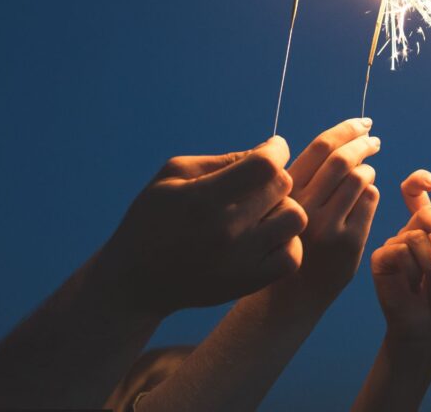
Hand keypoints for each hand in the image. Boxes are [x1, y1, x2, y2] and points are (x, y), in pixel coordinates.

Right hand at [98, 136, 307, 315]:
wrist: (135, 282)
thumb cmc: (153, 219)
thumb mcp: (172, 176)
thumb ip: (222, 160)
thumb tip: (267, 151)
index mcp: (203, 198)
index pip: (265, 165)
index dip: (275, 149)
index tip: (272, 148)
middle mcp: (226, 229)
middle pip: (282, 186)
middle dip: (274, 177)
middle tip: (258, 184)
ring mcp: (241, 259)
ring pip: (295, 218)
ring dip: (283, 208)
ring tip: (263, 211)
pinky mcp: (250, 282)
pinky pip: (293, 255)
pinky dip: (287, 242)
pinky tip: (267, 237)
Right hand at [282, 118, 381, 304]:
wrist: (294, 292)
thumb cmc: (294, 237)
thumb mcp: (289, 204)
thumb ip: (307, 176)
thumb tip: (341, 138)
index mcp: (286, 191)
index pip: (320, 147)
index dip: (345, 129)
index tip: (362, 123)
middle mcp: (303, 207)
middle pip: (343, 159)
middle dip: (363, 143)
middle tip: (375, 139)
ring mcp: (327, 226)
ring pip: (360, 178)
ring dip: (368, 169)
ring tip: (366, 172)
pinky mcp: (348, 242)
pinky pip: (370, 200)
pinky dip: (371, 192)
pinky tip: (365, 197)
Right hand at [370, 170, 430, 355]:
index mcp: (429, 230)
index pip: (417, 194)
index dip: (420, 180)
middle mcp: (409, 233)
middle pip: (424, 211)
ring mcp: (394, 246)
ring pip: (416, 235)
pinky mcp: (381, 259)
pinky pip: (400, 250)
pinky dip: (417, 271)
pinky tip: (416, 289)